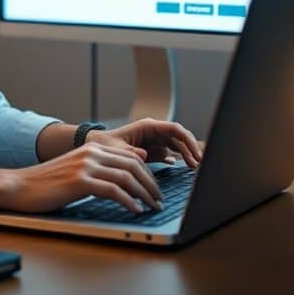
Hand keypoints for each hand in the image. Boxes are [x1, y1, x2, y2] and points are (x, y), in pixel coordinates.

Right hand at [0, 142, 162, 214]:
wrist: (19, 186)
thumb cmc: (47, 183)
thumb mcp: (77, 169)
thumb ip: (100, 167)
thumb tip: (127, 170)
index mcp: (92, 148)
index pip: (131, 156)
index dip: (148, 173)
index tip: (155, 189)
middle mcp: (91, 152)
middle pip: (134, 165)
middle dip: (151, 184)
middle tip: (159, 200)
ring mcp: (85, 165)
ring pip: (127, 177)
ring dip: (144, 194)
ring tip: (152, 207)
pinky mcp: (79, 181)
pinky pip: (113, 190)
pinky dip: (128, 201)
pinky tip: (134, 210)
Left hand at [87, 118, 202, 167]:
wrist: (95, 148)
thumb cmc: (104, 144)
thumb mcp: (117, 149)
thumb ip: (131, 152)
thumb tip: (145, 155)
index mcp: (148, 126)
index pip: (175, 129)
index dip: (188, 140)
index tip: (196, 154)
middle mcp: (154, 132)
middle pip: (179, 137)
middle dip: (190, 149)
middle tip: (198, 164)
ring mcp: (154, 141)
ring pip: (176, 146)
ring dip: (185, 155)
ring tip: (192, 168)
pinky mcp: (152, 151)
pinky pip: (169, 154)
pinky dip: (176, 160)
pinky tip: (180, 166)